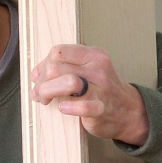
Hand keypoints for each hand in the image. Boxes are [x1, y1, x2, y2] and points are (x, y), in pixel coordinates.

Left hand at [30, 44, 149, 146]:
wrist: (127, 111)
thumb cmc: (100, 90)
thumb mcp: (85, 71)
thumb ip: (61, 68)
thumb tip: (34, 74)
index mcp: (93, 55)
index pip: (58, 51)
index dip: (43, 65)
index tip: (40, 78)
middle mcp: (98, 68)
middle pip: (56, 67)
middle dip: (41, 81)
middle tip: (41, 93)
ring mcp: (101, 88)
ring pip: (67, 82)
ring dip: (48, 92)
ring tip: (46, 100)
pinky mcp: (102, 109)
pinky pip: (83, 106)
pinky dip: (68, 107)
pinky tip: (63, 108)